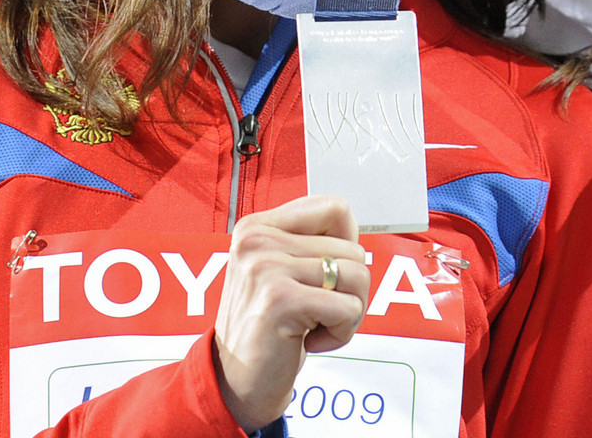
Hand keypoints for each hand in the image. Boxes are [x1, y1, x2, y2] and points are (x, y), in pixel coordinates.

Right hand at [213, 195, 369, 433]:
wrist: (234, 382)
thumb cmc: (268, 326)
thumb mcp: (280, 269)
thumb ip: (309, 242)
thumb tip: (352, 228)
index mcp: (257, 225)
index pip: (335, 208)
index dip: (346, 244)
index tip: (325, 275)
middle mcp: (257, 239)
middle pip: (353, 249)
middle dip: (348, 290)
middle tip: (316, 312)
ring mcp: (266, 266)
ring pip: (357, 277)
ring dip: (347, 314)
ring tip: (312, 325)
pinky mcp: (280, 299)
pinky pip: (349, 308)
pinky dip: (341, 333)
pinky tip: (309, 341)